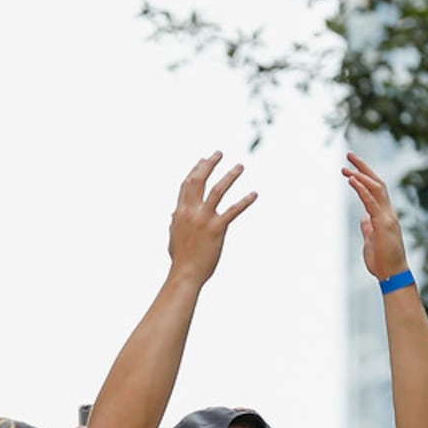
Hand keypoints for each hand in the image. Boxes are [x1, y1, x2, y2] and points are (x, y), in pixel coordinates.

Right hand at [167, 152, 256, 284]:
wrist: (185, 274)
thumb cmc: (181, 258)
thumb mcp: (174, 236)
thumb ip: (175, 222)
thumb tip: (173, 214)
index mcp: (180, 212)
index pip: (187, 185)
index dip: (195, 170)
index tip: (203, 159)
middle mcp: (190, 212)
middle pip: (199, 181)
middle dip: (209, 165)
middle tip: (219, 153)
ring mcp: (204, 219)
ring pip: (217, 191)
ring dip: (230, 176)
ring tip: (240, 166)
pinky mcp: (217, 229)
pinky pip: (233, 211)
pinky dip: (245, 201)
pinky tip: (254, 194)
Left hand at [343, 152, 409, 279]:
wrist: (392, 274)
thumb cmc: (382, 260)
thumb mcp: (371, 240)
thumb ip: (368, 228)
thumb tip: (363, 219)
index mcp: (385, 215)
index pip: (376, 190)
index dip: (365, 177)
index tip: (351, 167)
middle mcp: (388, 212)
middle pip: (377, 183)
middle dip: (363, 167)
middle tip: (349, 155)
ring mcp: (386, 217)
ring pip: (375, 189)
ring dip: (360, 176)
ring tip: (346, 167)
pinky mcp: (382, 224)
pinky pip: (371, 202)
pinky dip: (362, 189)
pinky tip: (352, 180)